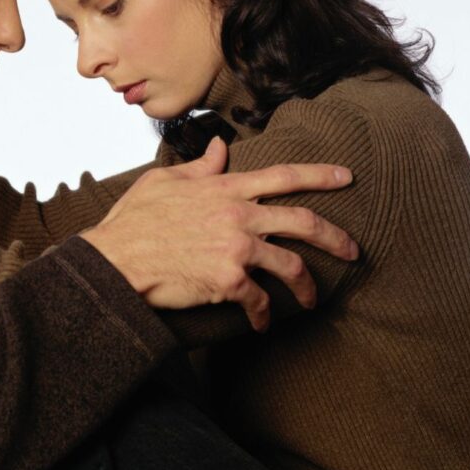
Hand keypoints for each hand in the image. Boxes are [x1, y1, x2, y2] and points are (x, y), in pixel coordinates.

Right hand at [80, 137, 357, 330]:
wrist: (116, 258)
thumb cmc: (134, 219)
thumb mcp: (165, 180)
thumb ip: (200, 166)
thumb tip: (222, 146)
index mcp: (225, 188)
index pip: (283, 176)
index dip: (320, 174)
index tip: (347, 177)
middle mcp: (238, 215)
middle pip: (304, 222)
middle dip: (337, 238)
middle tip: (353, 252)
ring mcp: (236, 248)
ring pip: (292, 266)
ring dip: (307, 287)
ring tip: (310, 300)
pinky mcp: (228, 281)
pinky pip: (260, 300)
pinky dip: (264, 314)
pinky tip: (261, 322)